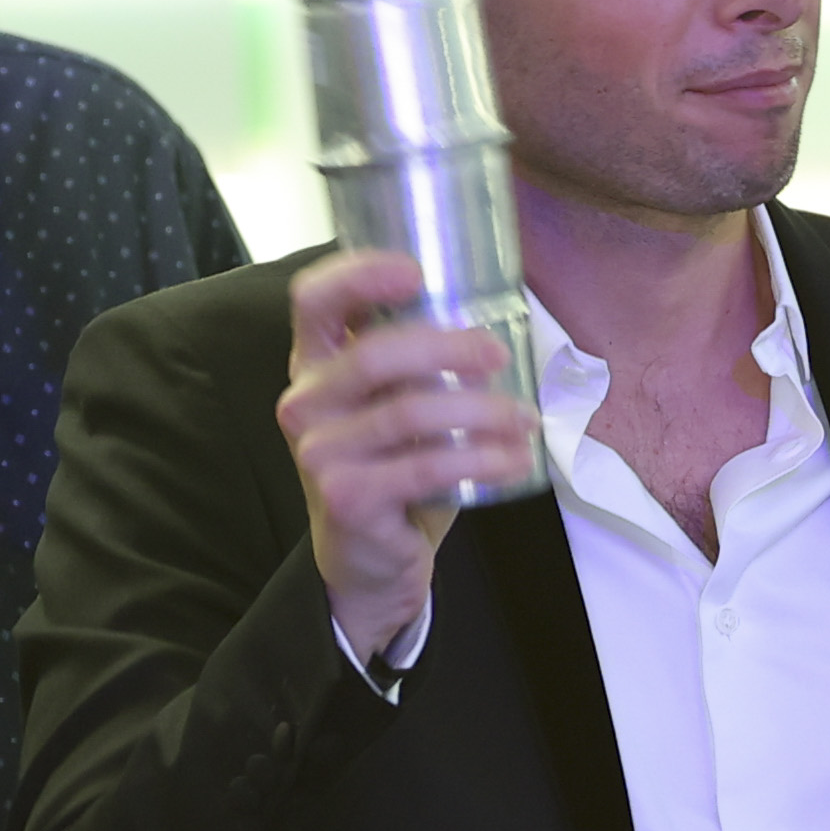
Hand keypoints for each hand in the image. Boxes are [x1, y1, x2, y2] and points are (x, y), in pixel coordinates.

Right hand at [277, 246, 541, 667]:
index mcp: (312, 363)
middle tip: (498, 355)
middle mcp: (304, 403)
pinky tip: (515, 459)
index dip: (360, 274)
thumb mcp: (393, 405)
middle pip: (374, 356)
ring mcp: (319, 452)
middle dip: (448, 348)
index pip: (314, 300)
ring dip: (482, 412)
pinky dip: (481, 459)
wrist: (368, 559)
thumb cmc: (391, 468)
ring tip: (525, 419)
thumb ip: (417, 364)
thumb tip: (497, 322)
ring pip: (410, 413)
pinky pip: (426, 467)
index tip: (418, 272)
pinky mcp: (347, 497)